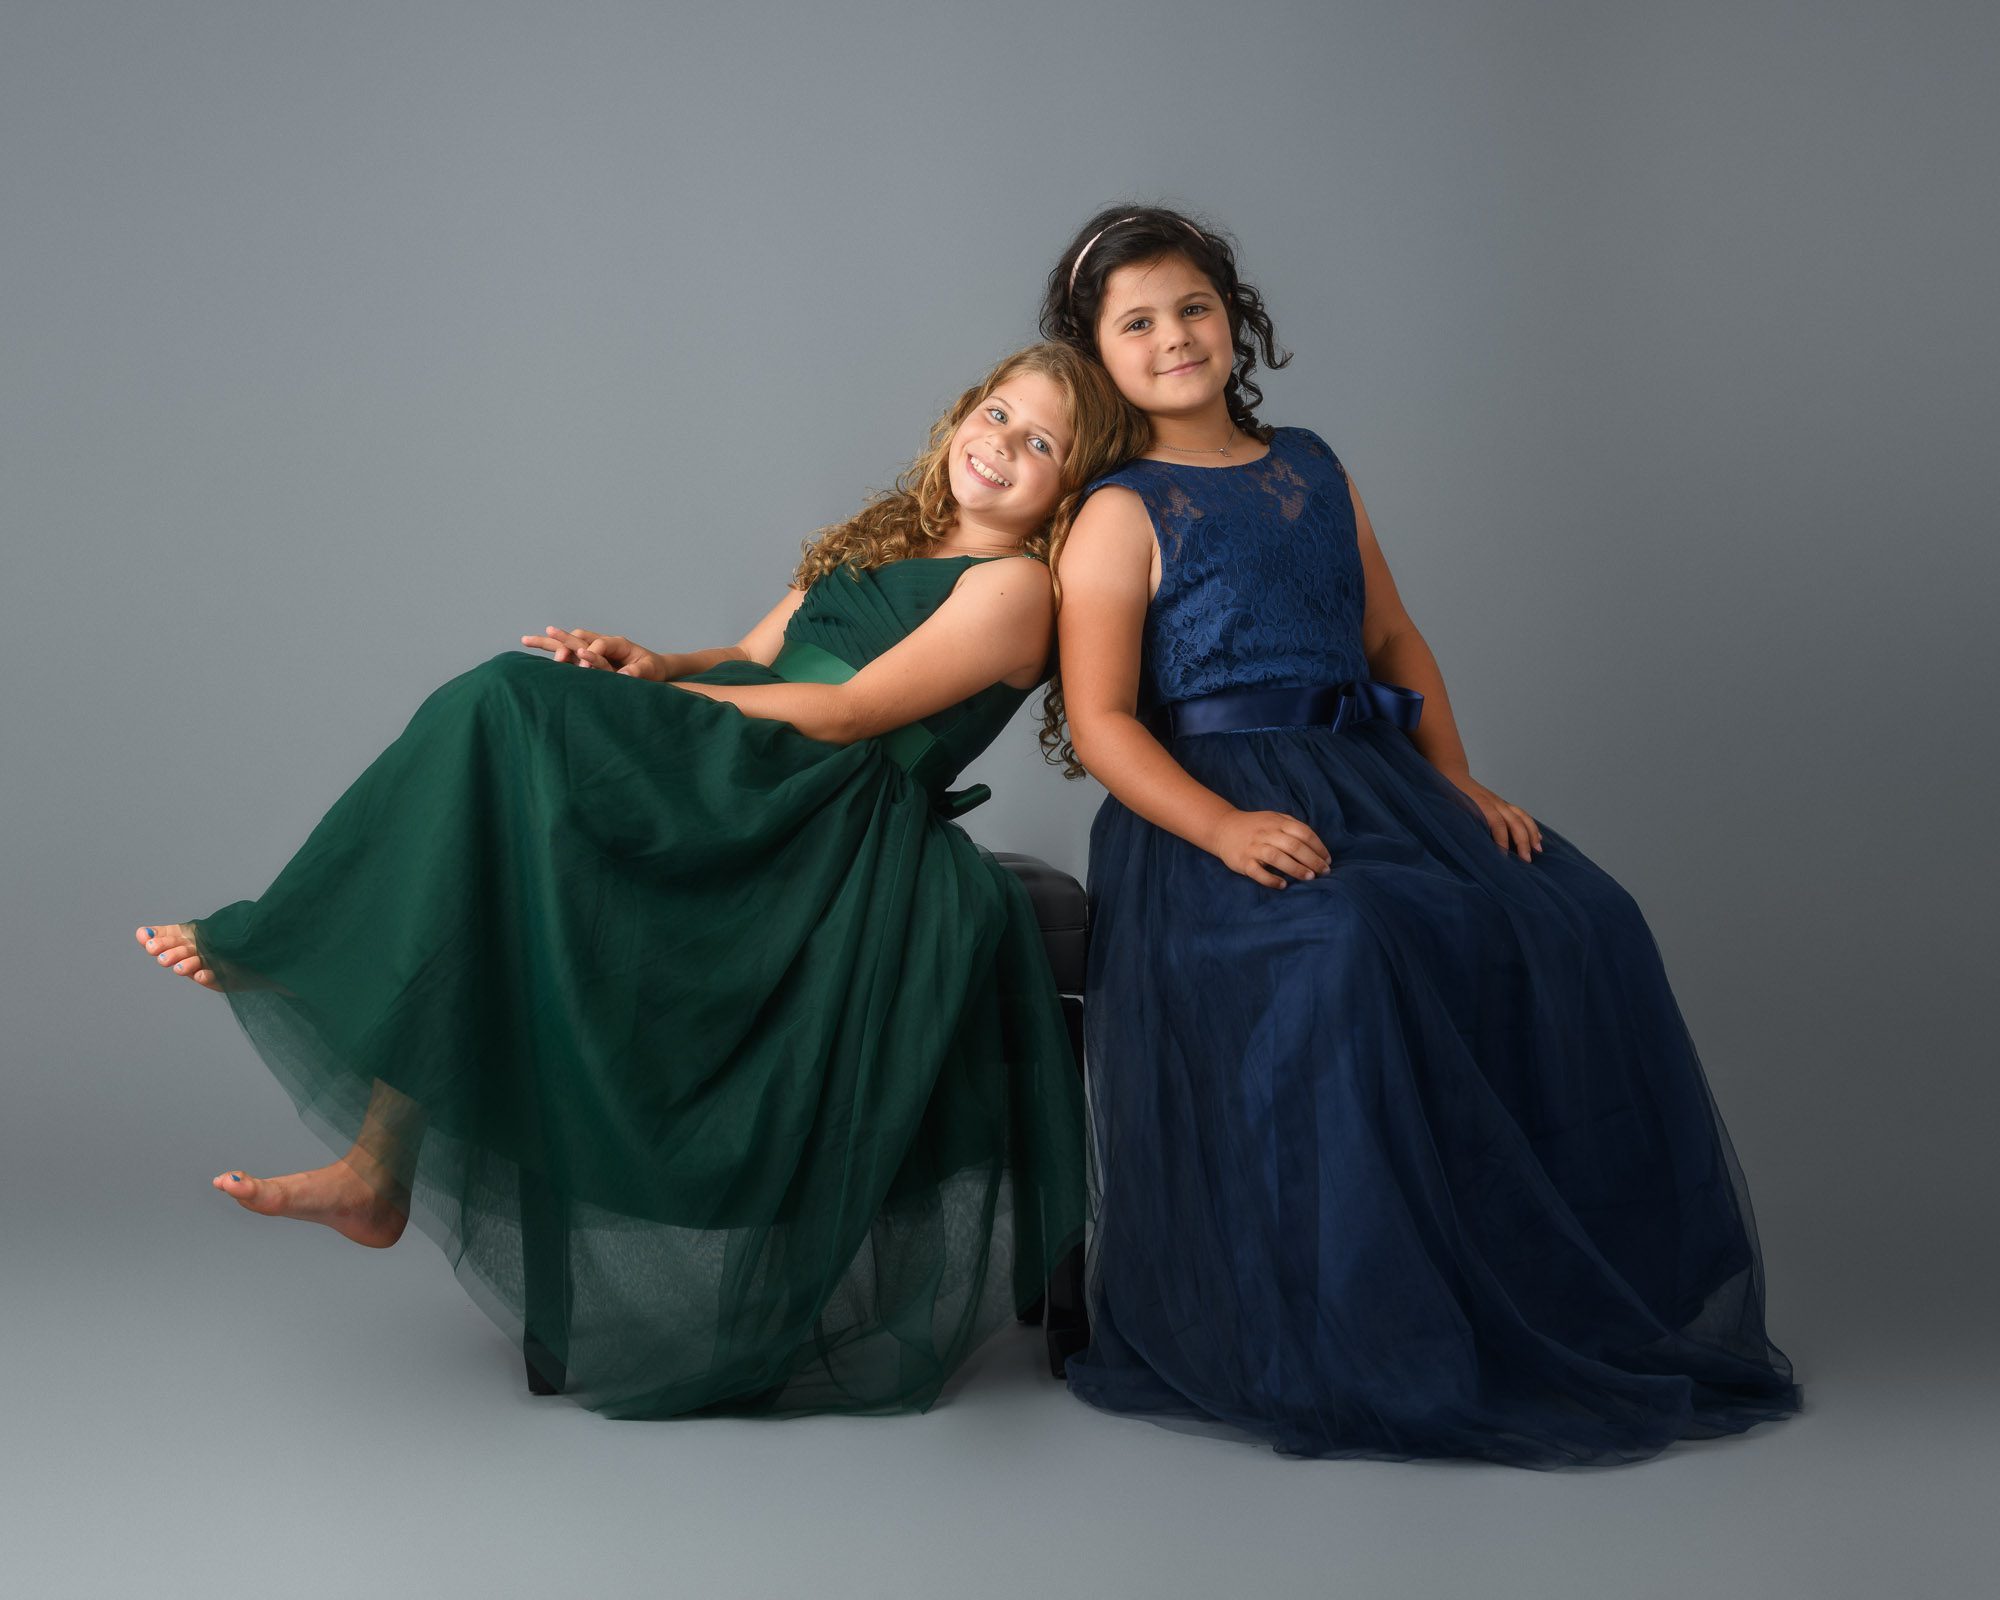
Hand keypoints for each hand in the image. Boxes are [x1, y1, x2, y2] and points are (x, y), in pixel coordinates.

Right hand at [520, 626, 666, 680]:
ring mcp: (591, 648)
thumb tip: (624, 676)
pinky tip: (528, 643)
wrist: (651, 667)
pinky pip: (564, 652)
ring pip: (567, 642)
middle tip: (559, 658)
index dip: (592, 655)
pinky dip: (548, 647)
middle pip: (579, 638)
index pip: (599, 645)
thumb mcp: (649, 669)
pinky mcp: (585, 658)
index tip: (586, 667)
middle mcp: (601, 642)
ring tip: (525, 640)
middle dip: (566, 644)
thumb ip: (638, 672)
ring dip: (549, 641)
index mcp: (617, 643)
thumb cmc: (651, 668)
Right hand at [1205, 809, 1331, 889]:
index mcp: (1277, 823)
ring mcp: (1254, 847)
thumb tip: (1316, 845)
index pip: (1303, 833)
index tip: (1327, 860)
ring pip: (1277, 857)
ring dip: (1295, 868)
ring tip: (1309, 877)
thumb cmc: (1255, 826)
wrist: (1223, 828)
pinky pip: (1257, 871)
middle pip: (1293, 846)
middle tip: (1324, 872)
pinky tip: (1283, 885)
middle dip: (1312, 860)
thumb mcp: (1274, 818)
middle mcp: (1266, 834)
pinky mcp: (1243, 861)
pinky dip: (1271, 879)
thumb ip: (1293, 827)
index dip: (1318, 846)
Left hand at [1442, 770, 1542, 860]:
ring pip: (1521, 816)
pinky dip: (1530, 826)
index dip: (1501, 841)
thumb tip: (1469, 847)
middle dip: (1522, 841)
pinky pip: (1521, 814)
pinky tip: (1537, 837)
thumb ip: (1460, 825)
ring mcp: (1500, 802)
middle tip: (1526, 861)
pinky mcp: (1502, 803)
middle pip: (1514, 821)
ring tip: (1537, 850)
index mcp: (1479, 804)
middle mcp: (1493, 802)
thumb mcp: (1449, 811)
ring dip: (1531, 833)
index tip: (1503, 858)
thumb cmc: (1447, 797)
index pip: (1496, 823)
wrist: (1452, 775)